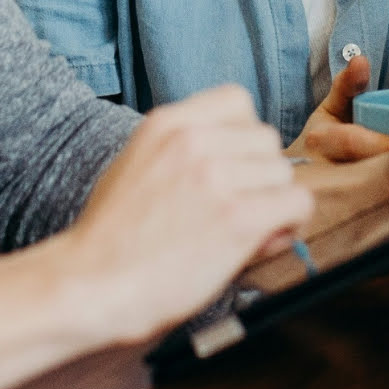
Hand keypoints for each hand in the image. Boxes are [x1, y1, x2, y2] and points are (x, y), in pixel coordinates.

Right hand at [63, 84, 311, 345]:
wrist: (91, 287)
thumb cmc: (112, 238)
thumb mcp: (138, 167)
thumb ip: (188, 154)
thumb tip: (245, 166)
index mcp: (167, 123)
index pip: (237, 101)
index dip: (241, 137)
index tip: (230, 167)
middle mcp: (194, 141)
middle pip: (267, 139)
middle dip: (258, 175)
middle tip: (235, 209)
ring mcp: (217, 176)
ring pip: (283, 173)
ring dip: (272, 202)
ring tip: (241, 231)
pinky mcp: (238, 216)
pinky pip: (297, 203)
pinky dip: (288, 223)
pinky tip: (261, 242)